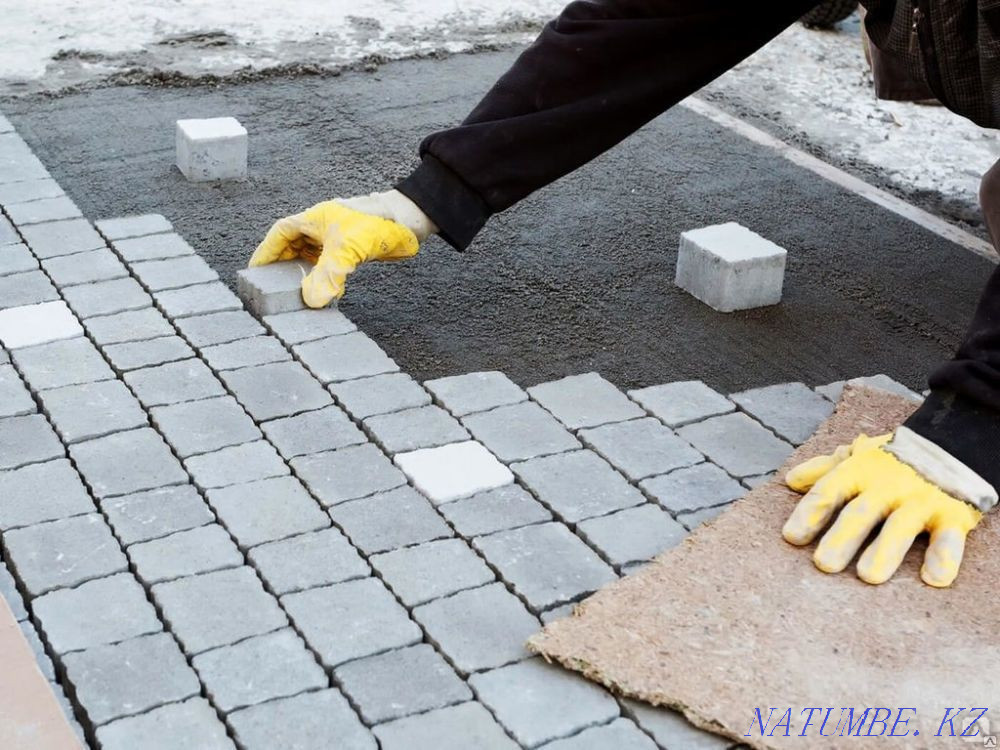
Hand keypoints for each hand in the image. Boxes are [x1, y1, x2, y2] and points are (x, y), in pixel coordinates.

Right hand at [249, 190, 434, 306]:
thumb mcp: (347, 249)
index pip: (280, 234)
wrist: (409, 221)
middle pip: (292, 247)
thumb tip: (312, 300)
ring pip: (311, 259)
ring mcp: (336, 239)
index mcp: (313, 219)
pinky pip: (330, 267)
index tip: (255, 271)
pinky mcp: (351, 251)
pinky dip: (325, 280)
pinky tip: (327, 294)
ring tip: (297, 296)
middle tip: (273, 289)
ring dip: (305, 276)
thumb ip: (328, 274)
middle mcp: (321, 228)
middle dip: (283, 268)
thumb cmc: (377, 222)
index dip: (266, 252)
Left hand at [782, 432, 983, 586]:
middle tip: (824, 564)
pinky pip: (949, 538)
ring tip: (869, 575)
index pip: (829, 491)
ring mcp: (920, 501)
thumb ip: (826, 469)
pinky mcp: (953, 515)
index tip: (792, 536)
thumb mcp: (859, 456)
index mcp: (860, 472)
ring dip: (885, 551)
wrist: (954, 443)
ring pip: (901, 527)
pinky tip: (935, 578)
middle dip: (842, 537)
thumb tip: (791, 481)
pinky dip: (945, 557)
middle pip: (861, 513)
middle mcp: (887, 486)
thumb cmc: (895, 457)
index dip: (810, 512)